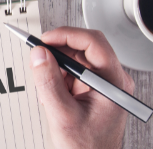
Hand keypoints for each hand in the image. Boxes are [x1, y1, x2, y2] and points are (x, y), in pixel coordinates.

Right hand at [30, 27, 132, 148]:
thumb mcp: (63, 115)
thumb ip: (49, 83)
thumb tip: (39, 55)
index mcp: (114, 83)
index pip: (93, 43)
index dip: (67, 36)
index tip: (45, 40)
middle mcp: (113, 81)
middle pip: (85, 50)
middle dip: (59, 53)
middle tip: (39, 57)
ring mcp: (104, 87)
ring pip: (78, 62)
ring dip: (58, 69)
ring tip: (47, 87)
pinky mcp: (94, 93)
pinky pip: (75, 76)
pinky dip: (60, 81)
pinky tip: (53, 96)